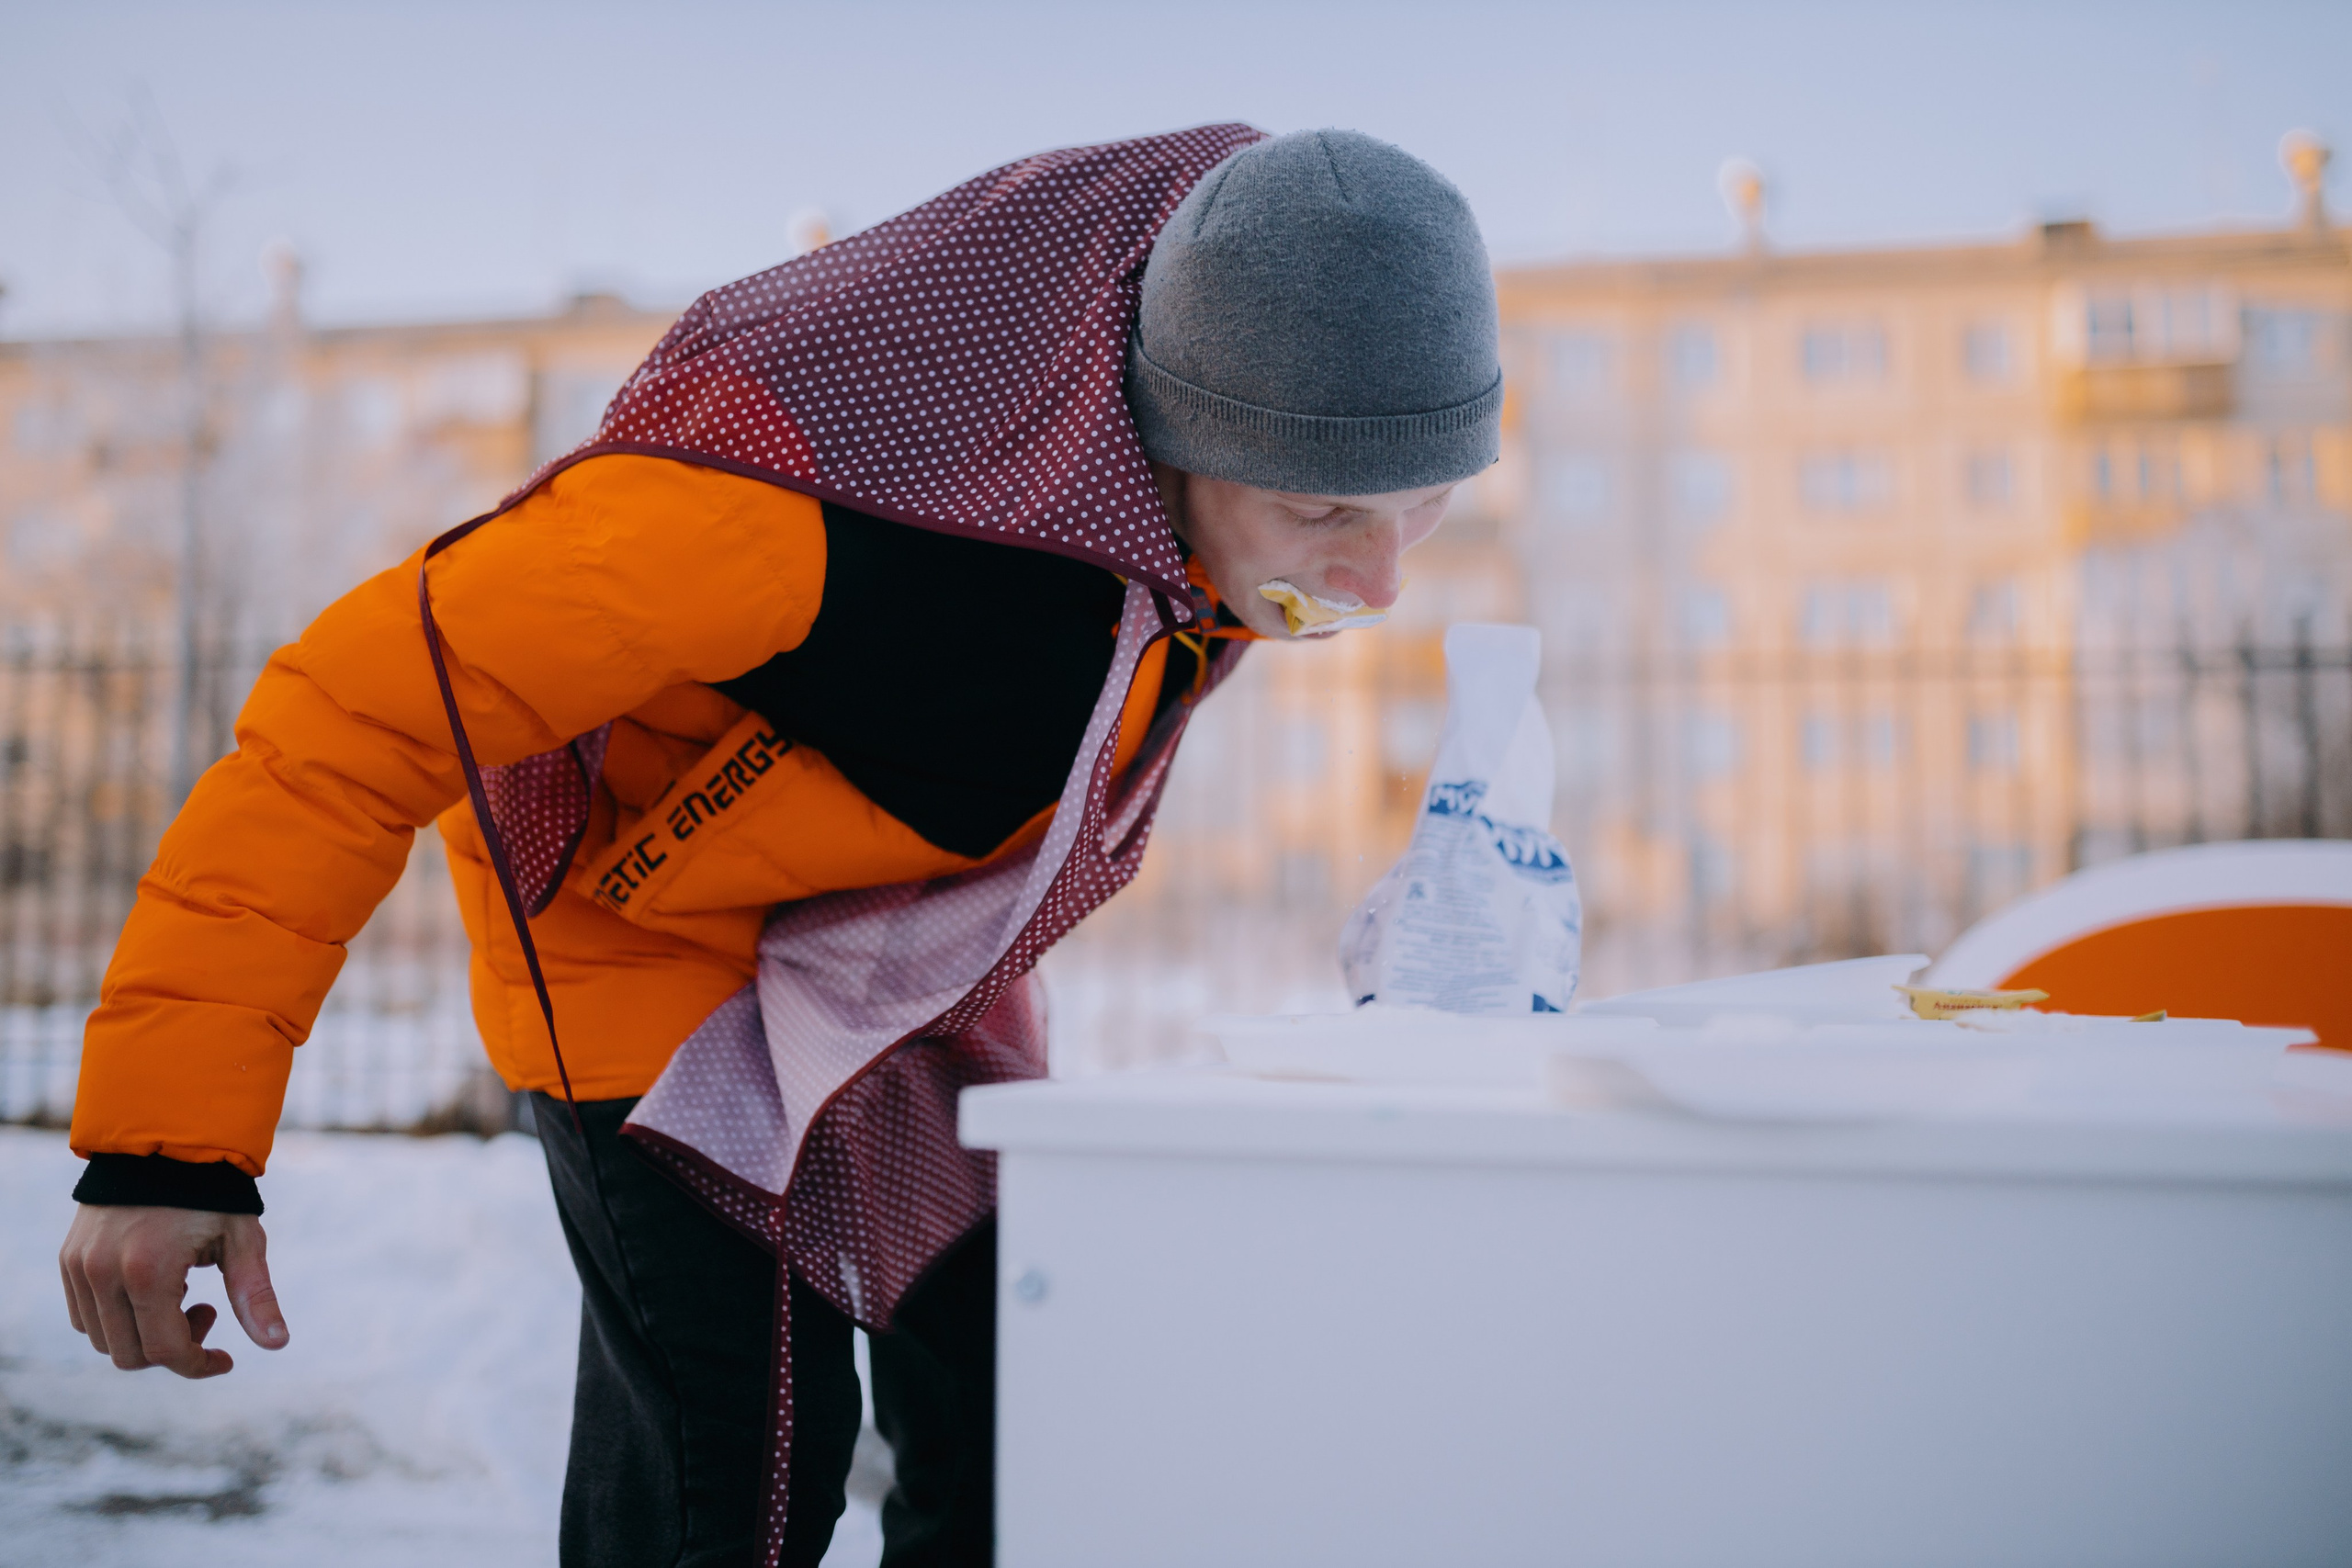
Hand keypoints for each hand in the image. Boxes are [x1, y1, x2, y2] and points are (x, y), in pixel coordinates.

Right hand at [58, 1205, 288, 1376]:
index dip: (197, 1365)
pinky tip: (152, 1285)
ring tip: (181, 1292)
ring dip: (144, 1334)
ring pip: (104, 1340)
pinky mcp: (70, 1260)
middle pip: (130, 1354)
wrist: (165, 1141)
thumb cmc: (213, 1192)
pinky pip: (84, 1316)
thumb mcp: (242, 1239)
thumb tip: (278, 1343)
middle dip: (174, 1348)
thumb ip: (255, 1295)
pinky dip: (119, 1318)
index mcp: (148, 1270)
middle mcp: (103, 1273)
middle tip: (205, 1308)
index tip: (225, 1359)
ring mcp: (80, 1267)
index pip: (164, 1351)